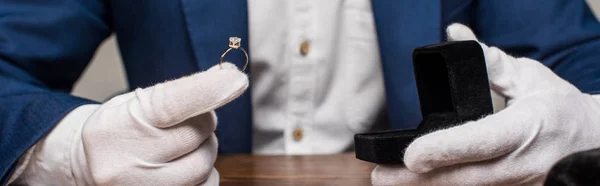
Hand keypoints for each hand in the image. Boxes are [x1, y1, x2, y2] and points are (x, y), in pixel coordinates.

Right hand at [72, 63, 247, 184]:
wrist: (86, 166)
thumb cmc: (118, 129)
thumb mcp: (135, 103)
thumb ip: (179, 92)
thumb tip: (227, 75)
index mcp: (117, 126)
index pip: (170, 105)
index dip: (208, 90)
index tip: (235, 78)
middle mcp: (125, 162)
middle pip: (195, 133)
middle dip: (202, 121)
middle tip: (189, 119)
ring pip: (203, 163)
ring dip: (204, 148)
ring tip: (182, 144)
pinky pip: (205, 185)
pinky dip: (204, 173)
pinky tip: (184, 165)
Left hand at [371, 24, 599, 184]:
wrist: (591, 142)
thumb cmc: (559, 108)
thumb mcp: (530, 77)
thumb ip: (490, 62)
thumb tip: (455, 35)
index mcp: (530, 126)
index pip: (484, 141)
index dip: (446, 150)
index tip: (411, 155)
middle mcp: (524, 162)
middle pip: (467, 178)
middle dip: (419, 181)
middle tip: (381, 176)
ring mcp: (520, 184)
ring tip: (389, 180)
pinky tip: (418, 184)